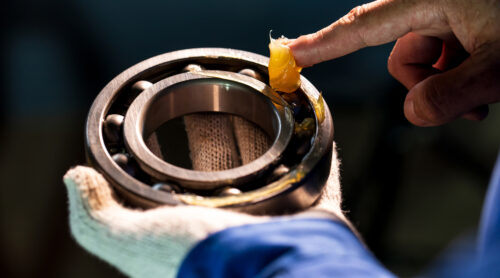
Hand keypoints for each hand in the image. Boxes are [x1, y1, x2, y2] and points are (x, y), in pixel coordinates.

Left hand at [64, 114, 347, 277]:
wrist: (270, 275)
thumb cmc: (203, 262)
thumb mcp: (134, 245)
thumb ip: (95, 221)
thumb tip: (75, 176)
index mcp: (197, 237)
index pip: (183, 199)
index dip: (176, 172)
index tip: (170, 139)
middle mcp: (239, 231)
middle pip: (233, 185)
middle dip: (227, 156)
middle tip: (220, 115)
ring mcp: (280, 222)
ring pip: (276, 178)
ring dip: (272, 152)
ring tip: (264, 115)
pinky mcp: (316, 213)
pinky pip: (319, 176)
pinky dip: (316, 154)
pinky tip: (306, 125)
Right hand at [288, 0, 499, 125]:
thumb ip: (451, 94)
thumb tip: (413, 114)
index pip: (362, 28)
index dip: (323, 45)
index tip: (290, 55)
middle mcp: (434, 2)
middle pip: (401, 56)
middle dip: (429, 83)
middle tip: (468, 96)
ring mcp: (451, 14)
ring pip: (426, 63)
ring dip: (452, 84)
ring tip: (488, 88)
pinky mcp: (465, 24)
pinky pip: (447, 59)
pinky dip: (463, 77)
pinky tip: (490, 77)